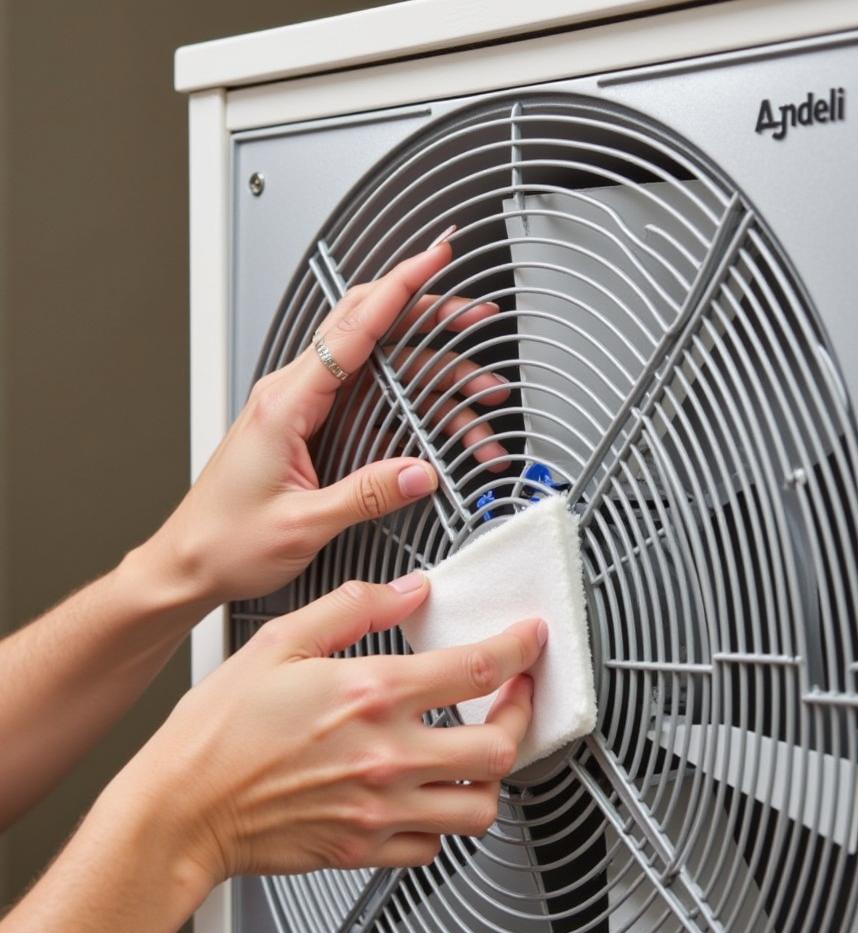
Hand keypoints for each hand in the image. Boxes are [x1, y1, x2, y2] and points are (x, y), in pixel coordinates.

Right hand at [119, 574, 543, 884]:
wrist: (179, 810)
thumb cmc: (218, 731)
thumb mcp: (280, 641)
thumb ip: (353, 608)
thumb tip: (407, 591)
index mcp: (370, 695)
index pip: (476, 669)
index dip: (519, 649)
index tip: (530, 640)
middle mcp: (387, 755)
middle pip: (499, 746)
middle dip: (522, 715)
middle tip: (517, 697)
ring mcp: (381, 808)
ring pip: (481, 807)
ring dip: (493, 775)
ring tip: (483, 750)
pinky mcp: (366, 848)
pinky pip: (435, 846)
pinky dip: (446, 821)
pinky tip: (433, 794)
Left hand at [146, 240, 509, 605]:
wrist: (188, 562)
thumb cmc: (225, 540)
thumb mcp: (303, 524)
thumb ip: (367, 495)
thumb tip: (421, 473)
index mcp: (285, 403)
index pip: (352, 326)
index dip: (401, 286)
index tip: (435, 257)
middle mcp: (292, 394)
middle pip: (370, 330)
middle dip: (430, 317)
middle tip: (477, 318)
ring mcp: (301, 408)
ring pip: (378, 368)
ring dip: (433, 378)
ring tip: (480, 395)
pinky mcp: (309, 428)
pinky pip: (367, 399)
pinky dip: (411, 405)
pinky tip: (442, 425)